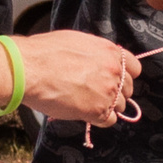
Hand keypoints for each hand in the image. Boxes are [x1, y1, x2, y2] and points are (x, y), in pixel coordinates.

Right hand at [11, 31, 138, 124]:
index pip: (134, 68)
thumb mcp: (77, 41)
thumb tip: (97, 61)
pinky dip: (100, 120)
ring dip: (107, 106)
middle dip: (115, 92)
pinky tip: (85, 113)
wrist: (28, 68)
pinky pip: (109, 121)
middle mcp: (114, 71)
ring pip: (120, 106)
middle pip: (127, 89)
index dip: (124, 75)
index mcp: (110, 52)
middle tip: (96, 93)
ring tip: (86, 103)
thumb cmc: (45, 52)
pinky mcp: (97, 111)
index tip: (114, 80)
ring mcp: (107, 92)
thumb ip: (95, 53)